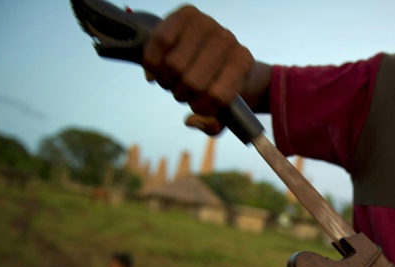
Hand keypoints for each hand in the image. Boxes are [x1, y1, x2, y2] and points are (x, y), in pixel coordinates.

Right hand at [142, 5, 254, 134]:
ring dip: (167, 81)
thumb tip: (192, 120)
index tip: (197, 108)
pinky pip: (160, 42)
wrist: (216, 52)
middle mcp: (227, 39)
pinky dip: (152, 63)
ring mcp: (207, 23)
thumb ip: (213, 124)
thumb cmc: (221, 83)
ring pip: (174, 64)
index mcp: (242, 63)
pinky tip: (155, 72)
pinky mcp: (186, 14)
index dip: (201, 108)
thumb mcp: (224, 110)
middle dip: (182, 95)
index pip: (217, 95)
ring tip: (170, 82)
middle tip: (181, 94)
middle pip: (192, 81)